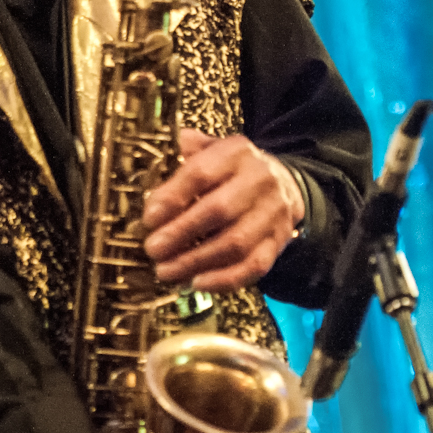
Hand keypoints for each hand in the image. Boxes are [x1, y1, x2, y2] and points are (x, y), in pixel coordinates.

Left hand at [142, 129, 304, 291]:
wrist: (284, 183)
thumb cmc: (231, 170)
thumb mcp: (209, 150)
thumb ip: (181, 155)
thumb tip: (151, 169)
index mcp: (235, 153)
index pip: (200, 173)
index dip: (172, 197)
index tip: (149, 219)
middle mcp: (259, 180)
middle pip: (219, 210)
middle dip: (181, 233)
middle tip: (153, 249)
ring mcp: (273, 213)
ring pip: (235, 243)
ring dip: (196, 261)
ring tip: (166, 271)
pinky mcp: (278, 242)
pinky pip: (254, 266)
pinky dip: (224, 279)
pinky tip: (197, 283)